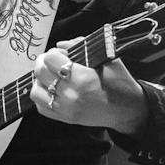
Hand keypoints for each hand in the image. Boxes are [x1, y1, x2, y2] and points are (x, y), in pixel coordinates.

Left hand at [30, 47, 148, 133]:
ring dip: (41, 80)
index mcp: (82, 78)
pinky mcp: (65, 119)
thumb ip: (82, 46)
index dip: (55, 52)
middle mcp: (71, 95)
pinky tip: (52, 89)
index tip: (62, 54)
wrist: (128, 110)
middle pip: (40, 72)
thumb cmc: (120, 83)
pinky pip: (41, 107)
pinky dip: (43, 96)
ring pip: (36, 91)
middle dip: (44, 62)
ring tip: (51, 76)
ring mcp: (66, 109)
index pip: (50, 58)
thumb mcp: (107, 58)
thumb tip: (61, 45)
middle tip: (53, 61)